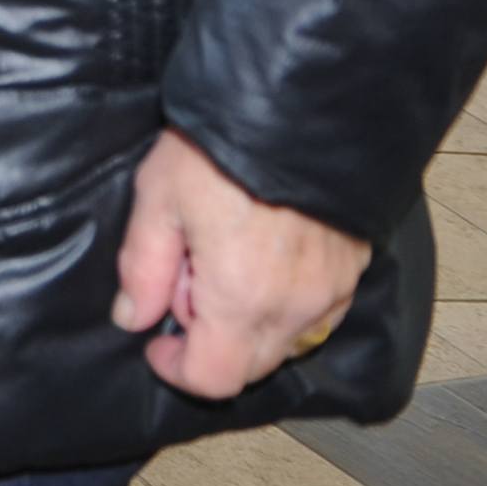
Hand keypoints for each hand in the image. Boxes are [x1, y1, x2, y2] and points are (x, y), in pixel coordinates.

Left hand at [112, 129, 368, 399]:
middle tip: (189, 276)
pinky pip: (316, 313)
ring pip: (285, 341)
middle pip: (250, 365)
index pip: (214, 379)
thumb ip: (143, 267)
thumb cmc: (219, 149)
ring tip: (224, 254)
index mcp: (241, 298)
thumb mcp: (159, 199)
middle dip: (209, 338)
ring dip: (247, 320)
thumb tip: (132, 317)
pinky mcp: (354, 269)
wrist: (296, 107)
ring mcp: (332, 291)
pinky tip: (262, 253)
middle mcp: (296, 308)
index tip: (157, 341)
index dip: (177, 368)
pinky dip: (284, 302)